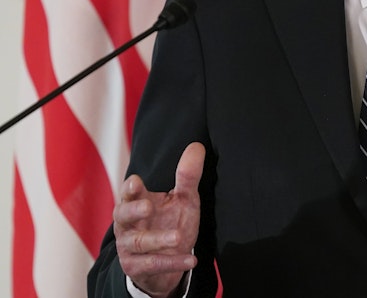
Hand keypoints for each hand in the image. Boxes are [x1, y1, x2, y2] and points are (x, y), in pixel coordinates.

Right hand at [114, 142, 204, 296]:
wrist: (166, 261)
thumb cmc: (170, 222)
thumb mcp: (183, 199)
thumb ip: (187, 176)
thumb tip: (197, 147)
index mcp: (137, 202)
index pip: (129, 192)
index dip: (130, 188)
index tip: (136, 182)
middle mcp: (128, 224)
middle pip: (123, 215)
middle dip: (133, 210)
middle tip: (148, 206)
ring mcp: (129, 246)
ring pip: (139, 242)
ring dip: (158, 239)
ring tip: (178, 237)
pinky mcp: (136, 267)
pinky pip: (152, 264)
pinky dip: (172, 262)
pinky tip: (191, 260)